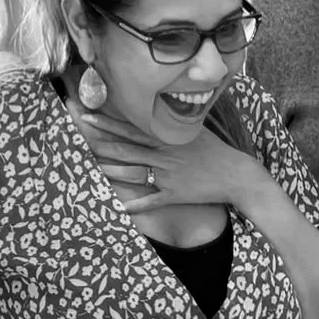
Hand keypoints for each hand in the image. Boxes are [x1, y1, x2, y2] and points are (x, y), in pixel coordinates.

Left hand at [70, 106, 262, 214]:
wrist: (236, 174)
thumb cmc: (217, 151)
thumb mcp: (197, 131)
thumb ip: (176, 123)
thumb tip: (162, 110)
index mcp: (168, 139)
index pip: (132, 128)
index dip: (109, 122)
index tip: (89, 116)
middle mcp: (165, 155)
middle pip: (127, 149)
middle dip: (102, 143)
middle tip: (82, 138)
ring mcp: (169, 175)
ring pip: (134, 173)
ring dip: (112, 172)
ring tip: (92, 169)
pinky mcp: (175, 194)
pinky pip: (152, 200)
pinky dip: (136, 205)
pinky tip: (119, 208)